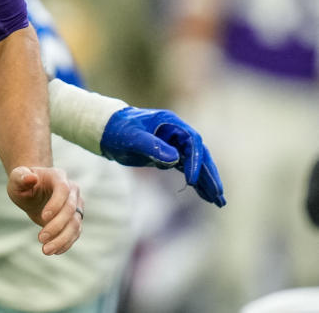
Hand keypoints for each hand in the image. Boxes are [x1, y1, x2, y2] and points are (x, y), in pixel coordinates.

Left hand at [7, 166, 82, 254]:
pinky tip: (54, 251)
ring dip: (62, 239)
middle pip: (70, 209)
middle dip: (57, 225)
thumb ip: (20, 176)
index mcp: (58, 176)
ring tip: (46, 250)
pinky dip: (66, 243)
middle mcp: (72, 190)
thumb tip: (31, 178)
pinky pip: (75, 232)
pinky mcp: (75, 218)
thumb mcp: (16, 179)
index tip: (43, 217)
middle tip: (40, 238)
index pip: (63, 189)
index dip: (56, 204)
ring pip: (75, 224)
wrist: (31, 191)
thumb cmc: (22, 183)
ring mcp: (76, 205)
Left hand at [100, 107, 225, 206]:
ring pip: (196, 164)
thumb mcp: (132, 137)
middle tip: (218, 194)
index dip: (196, 161)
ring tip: (218, 201)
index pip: (192, 142)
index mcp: (171, 123)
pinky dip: (197, 183)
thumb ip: (152, 146)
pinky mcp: (169, 156)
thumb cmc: (118, 129)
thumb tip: (175, 158)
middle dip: (209, 174)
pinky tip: (206, 197)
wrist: (106, 130)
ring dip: (207, 182)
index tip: (193, 180)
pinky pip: (187, 170)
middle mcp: (177, 133)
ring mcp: (175, 145)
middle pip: (200, 154)